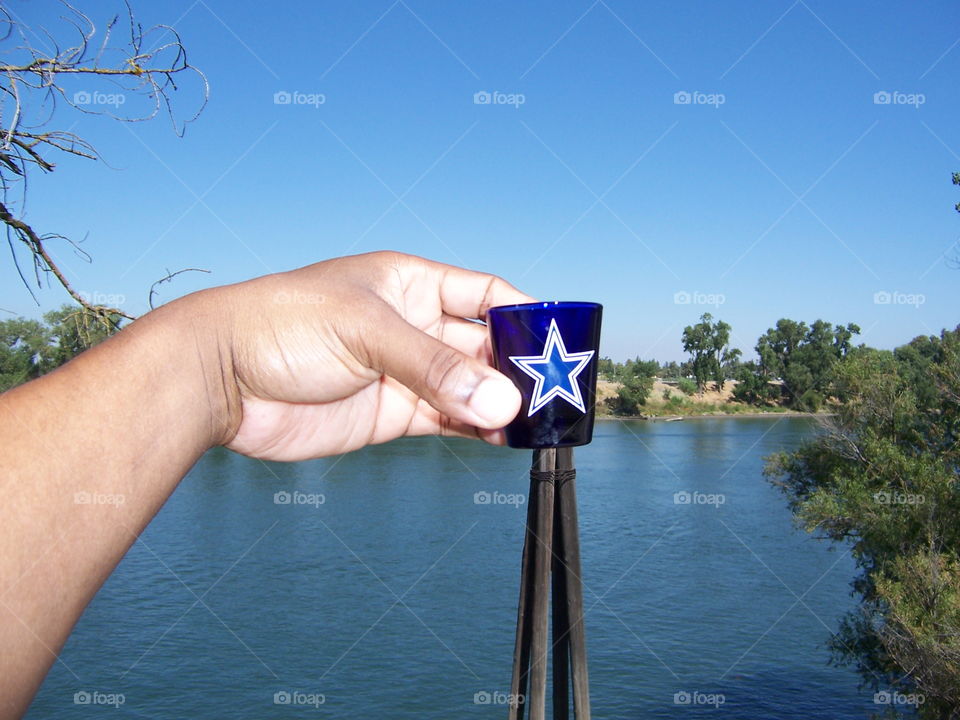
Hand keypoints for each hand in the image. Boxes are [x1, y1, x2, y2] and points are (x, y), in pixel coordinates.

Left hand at [202, 251, 534, 459]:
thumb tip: (503, 402)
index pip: (485, 292)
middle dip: (519, 367)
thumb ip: (435, 367)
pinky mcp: (390, 414)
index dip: (524, 312)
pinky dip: (476, 430)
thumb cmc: (285, 325)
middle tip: (557, 394)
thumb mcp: (367, 331)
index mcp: (410, 283)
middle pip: (484, 344)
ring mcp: (403, 372)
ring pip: (470, 387)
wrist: (221, 378)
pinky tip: (501, 438)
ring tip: (538, 422)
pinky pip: (447, 420)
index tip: (561, 338)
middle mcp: (413, 326)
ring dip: (502, 403)